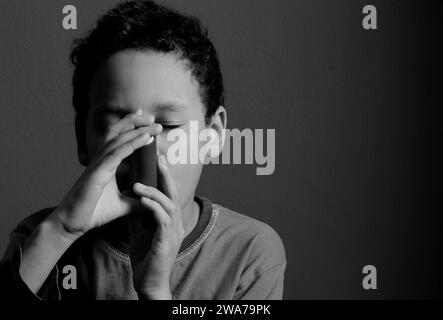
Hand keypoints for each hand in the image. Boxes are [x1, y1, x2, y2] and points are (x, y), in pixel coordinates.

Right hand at [48, 112, 161, 239]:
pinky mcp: (97, 174)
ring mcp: (98, 165)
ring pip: (117, 140)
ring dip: (136, 131)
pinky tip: (143, 139)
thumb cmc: (93, 212)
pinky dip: (130, 145)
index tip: (146, 119)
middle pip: (117, 133)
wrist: (73, 224)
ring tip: (152, 125)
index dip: (131, 126)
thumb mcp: (122, 205)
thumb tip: (151, 201)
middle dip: (135, 122)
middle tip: (152, 116)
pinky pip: (115, 155)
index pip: (118, 138)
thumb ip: (136, 201)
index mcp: (105, 164)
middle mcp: (100, 160)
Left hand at [131, 154, 184, 298]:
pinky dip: (153, 207)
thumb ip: (138, 214)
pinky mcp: (167, 242)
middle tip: (159, 158)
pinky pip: (162, 219)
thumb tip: (129, 197)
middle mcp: (177, 224)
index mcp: (172, 220)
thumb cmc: (146, 258)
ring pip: (169, 204)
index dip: (166, 176)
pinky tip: (141, 200)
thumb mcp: (140, 231)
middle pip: (174, 193)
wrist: (149, 283)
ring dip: (154, 191)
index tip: (158, 160)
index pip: (170, 193)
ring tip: (138, 183)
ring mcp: (174, 233)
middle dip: (166, 174)